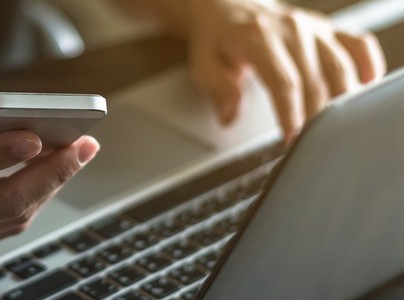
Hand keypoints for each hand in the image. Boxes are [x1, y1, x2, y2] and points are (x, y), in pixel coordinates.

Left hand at [187, 0, 385, 140]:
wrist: (227, 7)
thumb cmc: (217, 38)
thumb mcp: (203, 64)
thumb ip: (217, 90)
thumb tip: (229, 116)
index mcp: (257, 37)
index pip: (283, 81)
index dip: (291, 113)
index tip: (291, 139)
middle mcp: (290, 29)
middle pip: (314, 80)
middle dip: (313, 118)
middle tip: (308, 145)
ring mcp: (312, 28)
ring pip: (340, 67)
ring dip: (340, 101)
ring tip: (333, 129)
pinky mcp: (327, 29)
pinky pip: (358, 44)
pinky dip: (368, 65)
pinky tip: (365, 87)